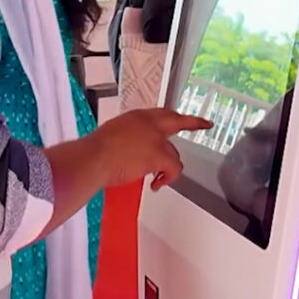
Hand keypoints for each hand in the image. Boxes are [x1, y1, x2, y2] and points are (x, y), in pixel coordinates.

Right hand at [95, 108, 211, 190]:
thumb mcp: (111, 135)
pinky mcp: (159, 155)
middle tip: (205, 124)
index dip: (172, 117)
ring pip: (174, 154)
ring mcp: (156, 138)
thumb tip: (132, 149)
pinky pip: (173, 169)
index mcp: (136, 117)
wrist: (93, 158)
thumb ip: (128, 137)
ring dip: (168, 168)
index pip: (160, 114)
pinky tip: (156, 184)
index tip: (180, 117)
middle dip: (193, 122)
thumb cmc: (94, 152)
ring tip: (156, 179)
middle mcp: (148, 123)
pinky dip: (168, 179)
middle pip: (177, 120)